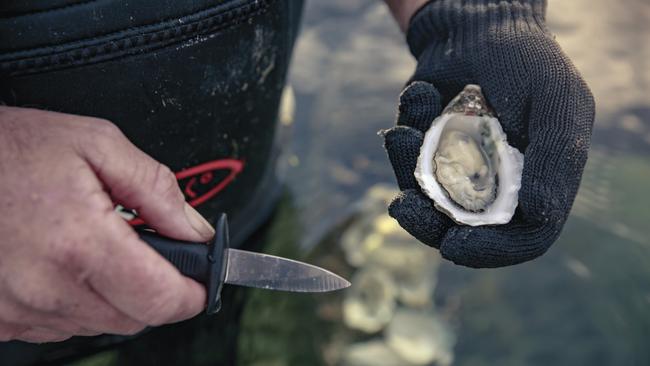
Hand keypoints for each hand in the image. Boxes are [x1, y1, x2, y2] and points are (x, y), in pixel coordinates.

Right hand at [0, 106, 213, 341]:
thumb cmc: (12, 149)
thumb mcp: (98, 145)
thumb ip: (157, 191)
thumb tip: (195, 231)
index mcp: (80, 243)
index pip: (160, 298)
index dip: (192, 293)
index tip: (201, 281)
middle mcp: (47, 287)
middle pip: (135, 317)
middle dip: (155, 289)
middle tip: (148, 252)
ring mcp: (19, 310)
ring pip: (99, 324)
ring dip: (114, 295)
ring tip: (96, 248)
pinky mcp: (0, 318)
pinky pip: (60, 325)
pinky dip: (76, 301)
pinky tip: (65, 264)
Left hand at [382, 0, 594, 266]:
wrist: (478, 24)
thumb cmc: (524, 60)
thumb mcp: (556, 102)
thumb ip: (555, 160)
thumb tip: (539, 218)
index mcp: (540, 182)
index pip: (523, 237)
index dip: (492, 251)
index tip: (455, 245)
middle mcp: (499, 183)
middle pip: (463, 230)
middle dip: (429, 224)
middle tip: (404, 207)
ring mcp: (459, 169)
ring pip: (427, 202)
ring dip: (407, 172)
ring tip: (402, 133)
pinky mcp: (427, 151)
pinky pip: (406, 161)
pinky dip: (406, 131)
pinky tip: (420, 95)